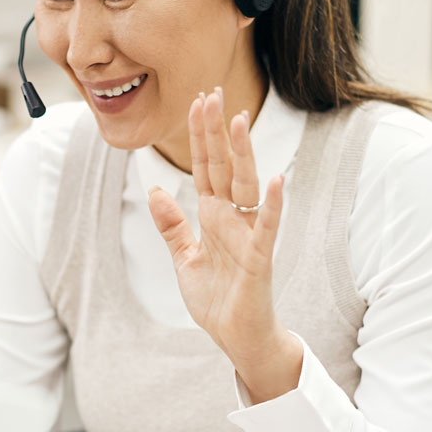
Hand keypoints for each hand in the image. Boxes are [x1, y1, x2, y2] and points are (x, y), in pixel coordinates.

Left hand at [147, 87, 302, 402]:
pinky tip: (275, 179)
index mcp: (213, 216)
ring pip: (245, 187)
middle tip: (213, 93)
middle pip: (224, 167)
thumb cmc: (218, 300)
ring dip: (243, 154)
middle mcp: (232, 219)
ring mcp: (248, 236)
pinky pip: (266, 228)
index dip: (201, 136)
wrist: (238, 337)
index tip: (198, 101)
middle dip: (217, 132)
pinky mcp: (259, 259)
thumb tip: (155, 190)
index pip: (206, 167)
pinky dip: (271, 205)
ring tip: (239, 121)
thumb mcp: (184, 259)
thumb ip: (171, 226)